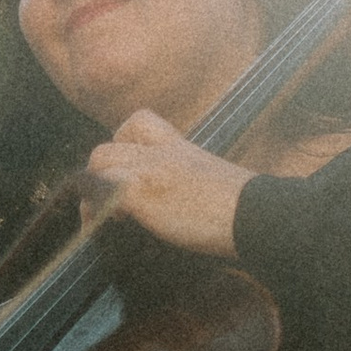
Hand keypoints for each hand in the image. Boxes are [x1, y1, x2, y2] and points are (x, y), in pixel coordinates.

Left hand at [80, 110, 250, 256]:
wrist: (258, 216)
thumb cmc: (244, 210)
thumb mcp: (214, 182)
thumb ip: (191, 183)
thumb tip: (182, 205)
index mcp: (179, 147)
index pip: (137, 122)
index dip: (122, 143)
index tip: (127, 170)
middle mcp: (160, 153)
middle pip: (106, 148)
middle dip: (99, 176)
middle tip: (110, 205)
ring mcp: (150, 170)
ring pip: (98, 164)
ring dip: (92, 193)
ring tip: (106, 219)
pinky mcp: (144, 192)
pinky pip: (101, 192)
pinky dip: (94, 211)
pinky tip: (101, 228)